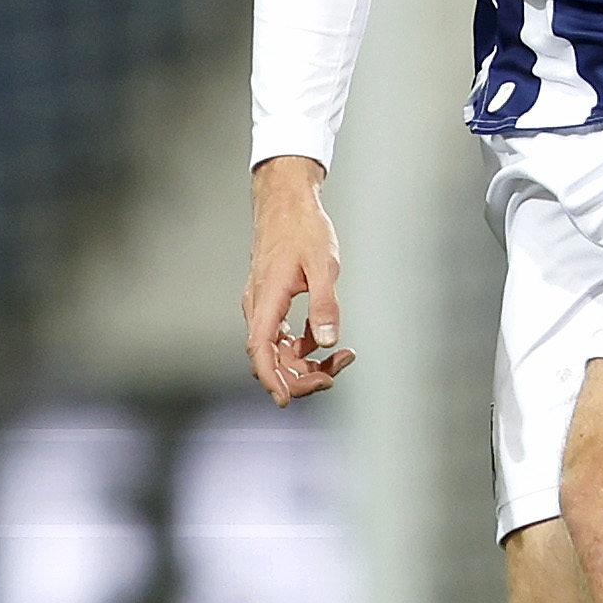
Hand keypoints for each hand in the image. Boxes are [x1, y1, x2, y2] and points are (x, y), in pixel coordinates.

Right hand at [241, 156, 354, 402]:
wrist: (286, 201)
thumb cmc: (303, 228)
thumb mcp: (323, 265)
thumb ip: (325, 305)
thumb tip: (327, 342)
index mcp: (267, 299)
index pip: (260, 350)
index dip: (271, 379)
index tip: (286, 401)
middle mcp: (259, 307)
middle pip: (271, 358)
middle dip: (301, 375)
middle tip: (335, 375)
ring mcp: (264, 306)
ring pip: (279, 350)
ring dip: (306, 363)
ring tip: (343, 357)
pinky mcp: (272, 304)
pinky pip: (284, 337)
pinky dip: (304, 347)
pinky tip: (327, 342)